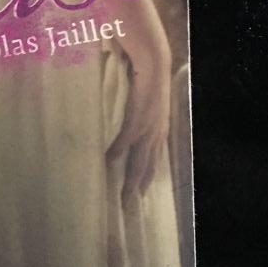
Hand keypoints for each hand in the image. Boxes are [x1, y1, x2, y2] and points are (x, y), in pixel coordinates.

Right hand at [106, 47, 170, 206]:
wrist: (153, 60)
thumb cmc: (146, 78)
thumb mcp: (141, 102)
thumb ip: (131, 116)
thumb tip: (123, 128)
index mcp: (158, 129)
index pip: (152, 160)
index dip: (146, 177)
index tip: (139, 195)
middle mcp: (156, 132)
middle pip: (147, 166)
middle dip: (138, 187)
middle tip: (129, 207)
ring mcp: (148, 127)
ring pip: (140, 160)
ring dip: (130, 179)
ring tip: (122, 196)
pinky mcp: (137, 119)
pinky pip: (126, 140)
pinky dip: (117, 152)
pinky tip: (109, 162)